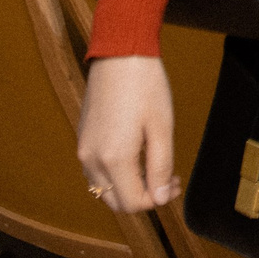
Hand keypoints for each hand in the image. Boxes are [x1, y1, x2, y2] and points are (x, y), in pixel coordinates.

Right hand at [78, 56, 178, 212]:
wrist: (119, 54)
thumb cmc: (146, 87)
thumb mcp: (162, 128)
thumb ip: (161, 167)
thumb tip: (161, 198)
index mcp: (113, 159)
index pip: (133, 203)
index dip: (158, 200)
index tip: (176, 183)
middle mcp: (92, 159)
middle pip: (115, 202)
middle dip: (143, 197)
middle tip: (169, 179)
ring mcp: (83, 149)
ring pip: (104, 189)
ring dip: (129, 187)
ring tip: (155, 167)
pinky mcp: (82, 139)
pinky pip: (96, 172)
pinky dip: (116, 175)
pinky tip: (136, 157)